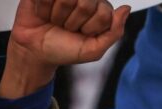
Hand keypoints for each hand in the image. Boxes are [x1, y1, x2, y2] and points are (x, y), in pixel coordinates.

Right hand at [0, 0, 129, 98]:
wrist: (35, 51)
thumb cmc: (65, 49)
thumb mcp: (93, 50)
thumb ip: (114, 32)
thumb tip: (126, 8)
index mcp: (100, 9)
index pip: (104, 13)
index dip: (91, 28)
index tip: (82, 34)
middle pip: (86, 3)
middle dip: (74, 22)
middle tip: (66, 27)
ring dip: (58, 15)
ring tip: (55, 20)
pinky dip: (44, 8)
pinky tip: (44, 12)